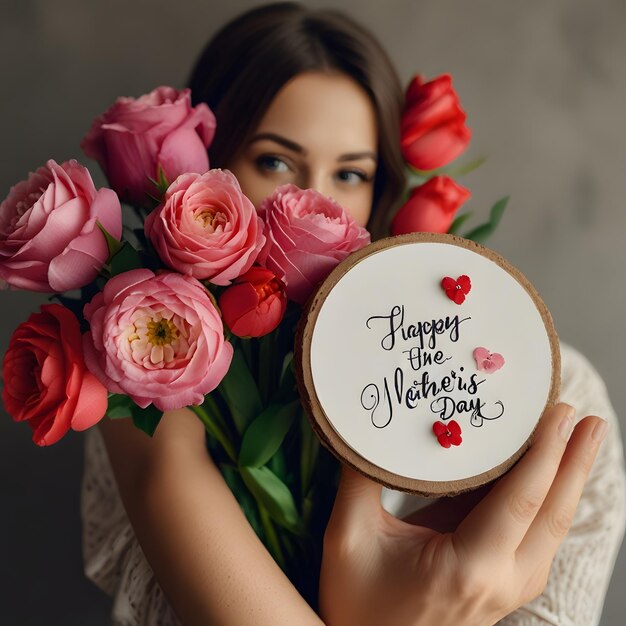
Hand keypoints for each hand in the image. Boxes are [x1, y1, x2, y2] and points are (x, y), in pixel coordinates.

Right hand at [319, 403, 607, 625]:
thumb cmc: (357, 603)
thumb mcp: (348, 536)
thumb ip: (360, 477)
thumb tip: (373, 425)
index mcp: (467, 567)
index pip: (521, 500)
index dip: (546, 452)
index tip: (561, 411)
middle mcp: (501, 581)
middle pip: (553, 514)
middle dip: (575, 461)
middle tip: (591, 420)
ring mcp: (508, 589)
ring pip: (552, 528)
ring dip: (569, 480)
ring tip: (579, 440)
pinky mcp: (503, 587)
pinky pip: (537, 537)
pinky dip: (549, 500)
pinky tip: (549, 478)